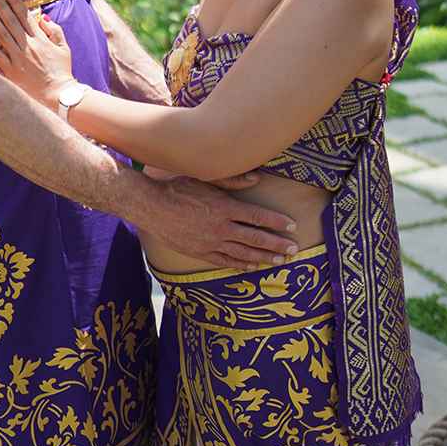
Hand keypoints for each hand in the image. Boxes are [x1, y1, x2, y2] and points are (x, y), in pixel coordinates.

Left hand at [0, 0, 73, 109]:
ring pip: (2, 35)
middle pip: (11, 21)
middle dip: (1, 5)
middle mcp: (28, 46)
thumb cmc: (62, 72)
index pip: (25, 15)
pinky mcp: (10, 71)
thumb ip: (55, 31)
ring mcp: (18, 59)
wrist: (57, 95)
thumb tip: (42, 18)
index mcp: (41, 40)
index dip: (16, 1)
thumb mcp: (64, 49)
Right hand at [145, 176, 298, 269]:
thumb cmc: (178, 188)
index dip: (277, 222)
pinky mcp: (200, 252)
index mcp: (224, 208)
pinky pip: (225, 261)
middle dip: (277, 244)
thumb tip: (257, 178)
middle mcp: (221, 228)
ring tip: (280, 261)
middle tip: (294, 250)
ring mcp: (211, 243)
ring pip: (243, 253)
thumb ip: (233, 180)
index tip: (292, 226)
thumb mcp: (206, 178)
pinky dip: (241, 265)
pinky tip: (253, 267)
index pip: (258, 216)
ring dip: (264, 257)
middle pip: (255, 238)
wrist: (152, 207)